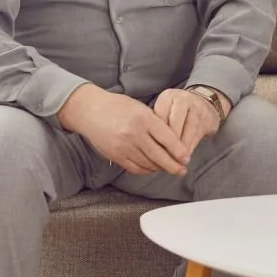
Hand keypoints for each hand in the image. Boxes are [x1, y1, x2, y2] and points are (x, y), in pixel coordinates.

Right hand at [57, 85, 189, 175]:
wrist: (89, 110)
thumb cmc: (117, 106)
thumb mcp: (140, 108)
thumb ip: (155, 123)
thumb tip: (172, 140)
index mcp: (144, 119)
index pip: (167, 139)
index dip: (179, 151)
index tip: (187, 158)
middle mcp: (134, 134)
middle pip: (159, 156)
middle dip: (174, 166)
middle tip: (182, 170)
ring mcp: (123, 147)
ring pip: (148, 164)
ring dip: (160, 168)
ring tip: (169, 168)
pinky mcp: (115, 155)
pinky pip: (135, 168)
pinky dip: (146, 170)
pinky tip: (152, 168)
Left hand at [153, 88, 220, 158]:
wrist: (205, 102)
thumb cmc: (177, 110)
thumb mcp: (164, 110)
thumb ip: (156, 123)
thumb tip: (148, 145)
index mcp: (168, 96)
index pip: (159, 117)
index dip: (154, 135)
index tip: (149, 150)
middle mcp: (183, 100)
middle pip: (173, 126)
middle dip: (167, 145)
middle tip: (161, 160)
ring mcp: (197, 108)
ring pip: (186, 133)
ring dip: (179, 150)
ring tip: (172, 162)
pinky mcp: (208, 119)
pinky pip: (196, 137)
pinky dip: (188, 149)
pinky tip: (182, 158)